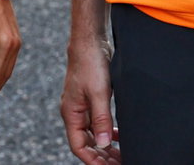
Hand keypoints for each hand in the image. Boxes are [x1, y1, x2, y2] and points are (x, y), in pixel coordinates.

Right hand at [61, 34, 119, 162]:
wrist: (90, 41)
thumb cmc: (91, 63)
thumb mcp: (99, 93)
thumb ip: (102, 119)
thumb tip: (103, 144)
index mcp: (72, 114)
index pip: (79, 147)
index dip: (93, 160)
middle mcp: (75, 113)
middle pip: (86, 143)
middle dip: (102, 156)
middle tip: (120, 162)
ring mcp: (82, 106)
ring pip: (93, 133)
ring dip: (105, 145)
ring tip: (121, 153)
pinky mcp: (91, 98)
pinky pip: (97, 122)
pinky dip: (107, 131)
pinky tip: (118, 135)